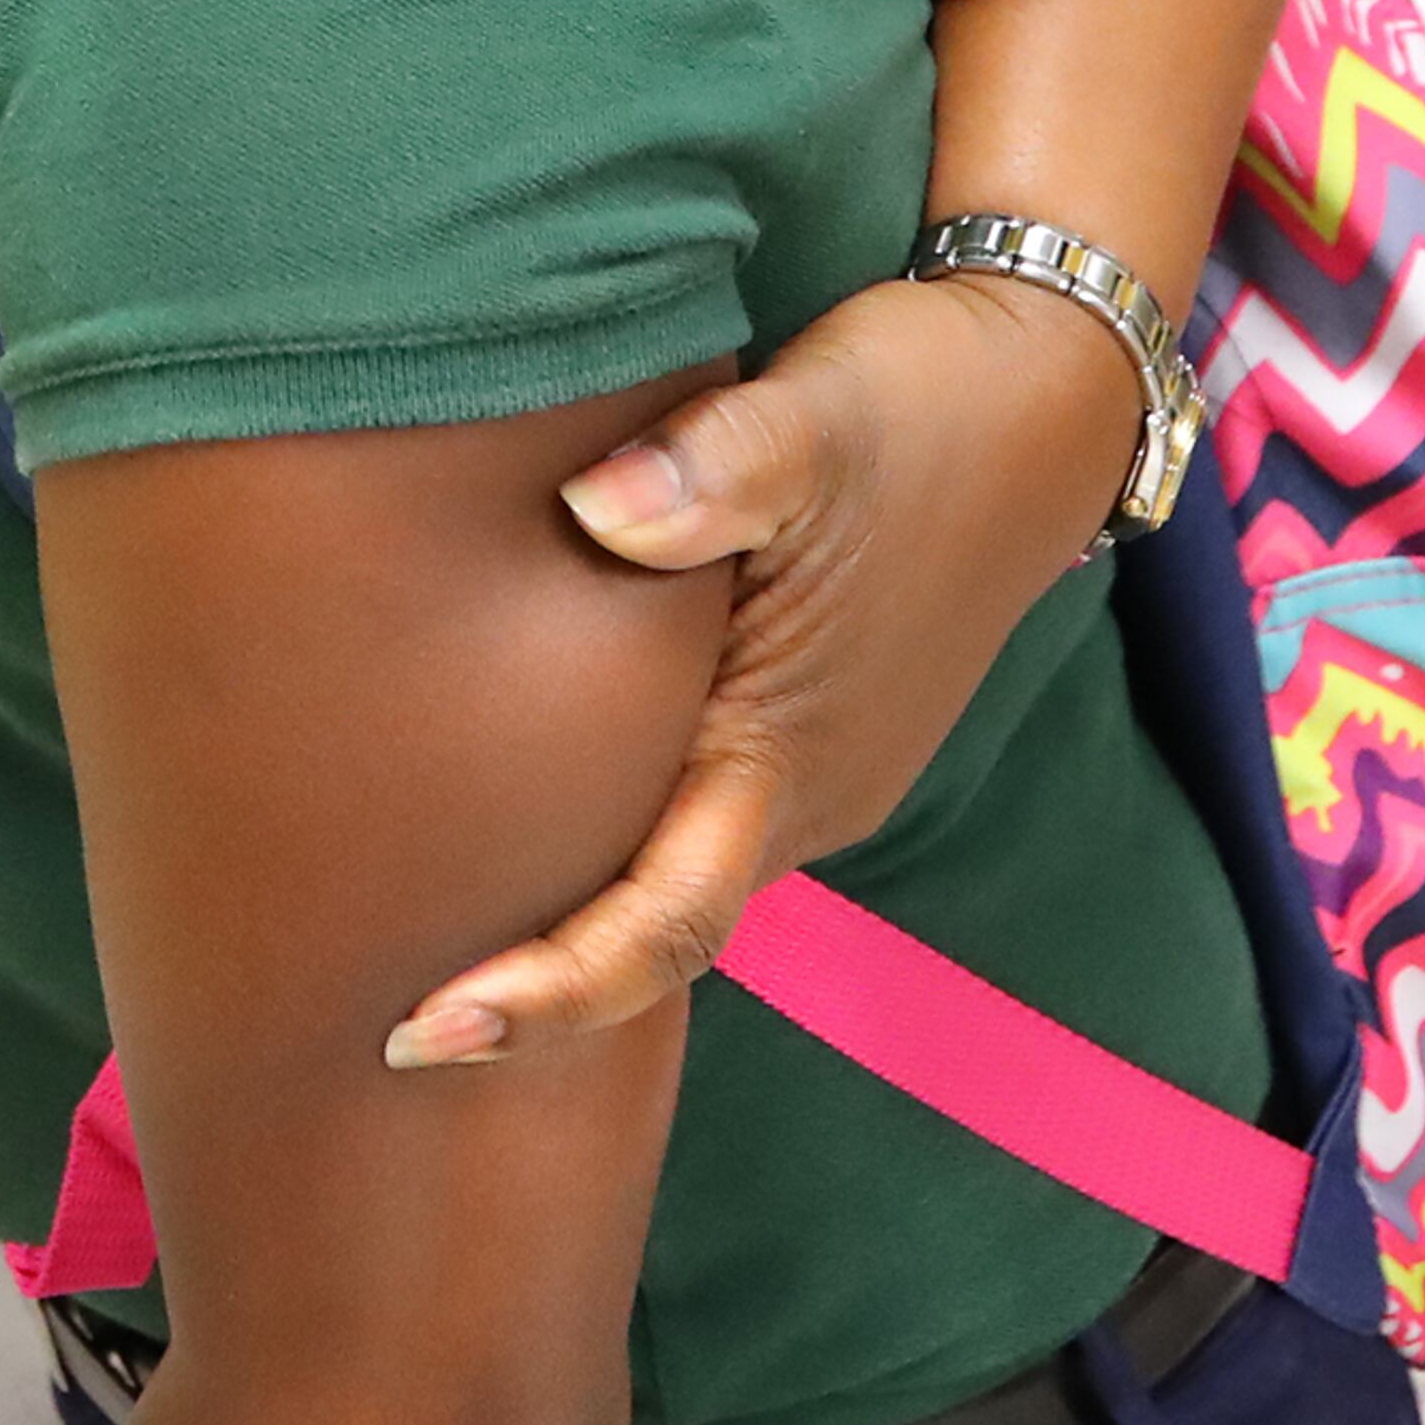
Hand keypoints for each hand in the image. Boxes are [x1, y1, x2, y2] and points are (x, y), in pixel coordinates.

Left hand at [383, 270, 1131, 1065]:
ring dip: (567, 916)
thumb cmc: (921, 404)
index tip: (425, 1033)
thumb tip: (596, 512)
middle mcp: (805, 789)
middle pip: (653, 927)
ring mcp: (813, 762)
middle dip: (530, 987)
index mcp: (793, 749)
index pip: (660, 920)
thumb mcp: (817, 416)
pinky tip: (528, 811)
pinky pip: (695, 812)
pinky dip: (609, 838)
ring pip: (672, 873)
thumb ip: (715, 470)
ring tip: (420, 926)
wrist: (1051, 391)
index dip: (549, 993)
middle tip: (372, 1017)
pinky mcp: (809, 717)